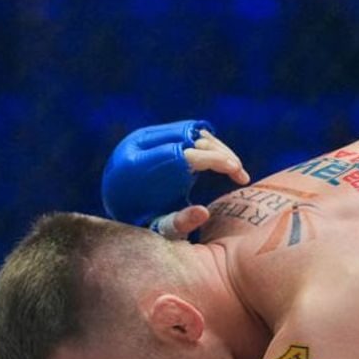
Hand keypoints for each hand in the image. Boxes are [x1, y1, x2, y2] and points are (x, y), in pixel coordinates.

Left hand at [101, 120, 250, 228]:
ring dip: (218, 148)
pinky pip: (189, 131)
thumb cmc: (142, 221)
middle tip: (240, 173)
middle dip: (220, 152)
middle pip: (190, 137)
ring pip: (192, 131)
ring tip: (236, 170)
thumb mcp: (158, 226)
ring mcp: (148, 136)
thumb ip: (179, 222)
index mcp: (135, 165)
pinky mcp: (158, 134)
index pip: (182, 153)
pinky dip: (210, 144)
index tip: (234, 169)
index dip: (212, 158)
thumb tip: (204, 212)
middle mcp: (138, 143)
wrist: (118, 204)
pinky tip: (224, 162)